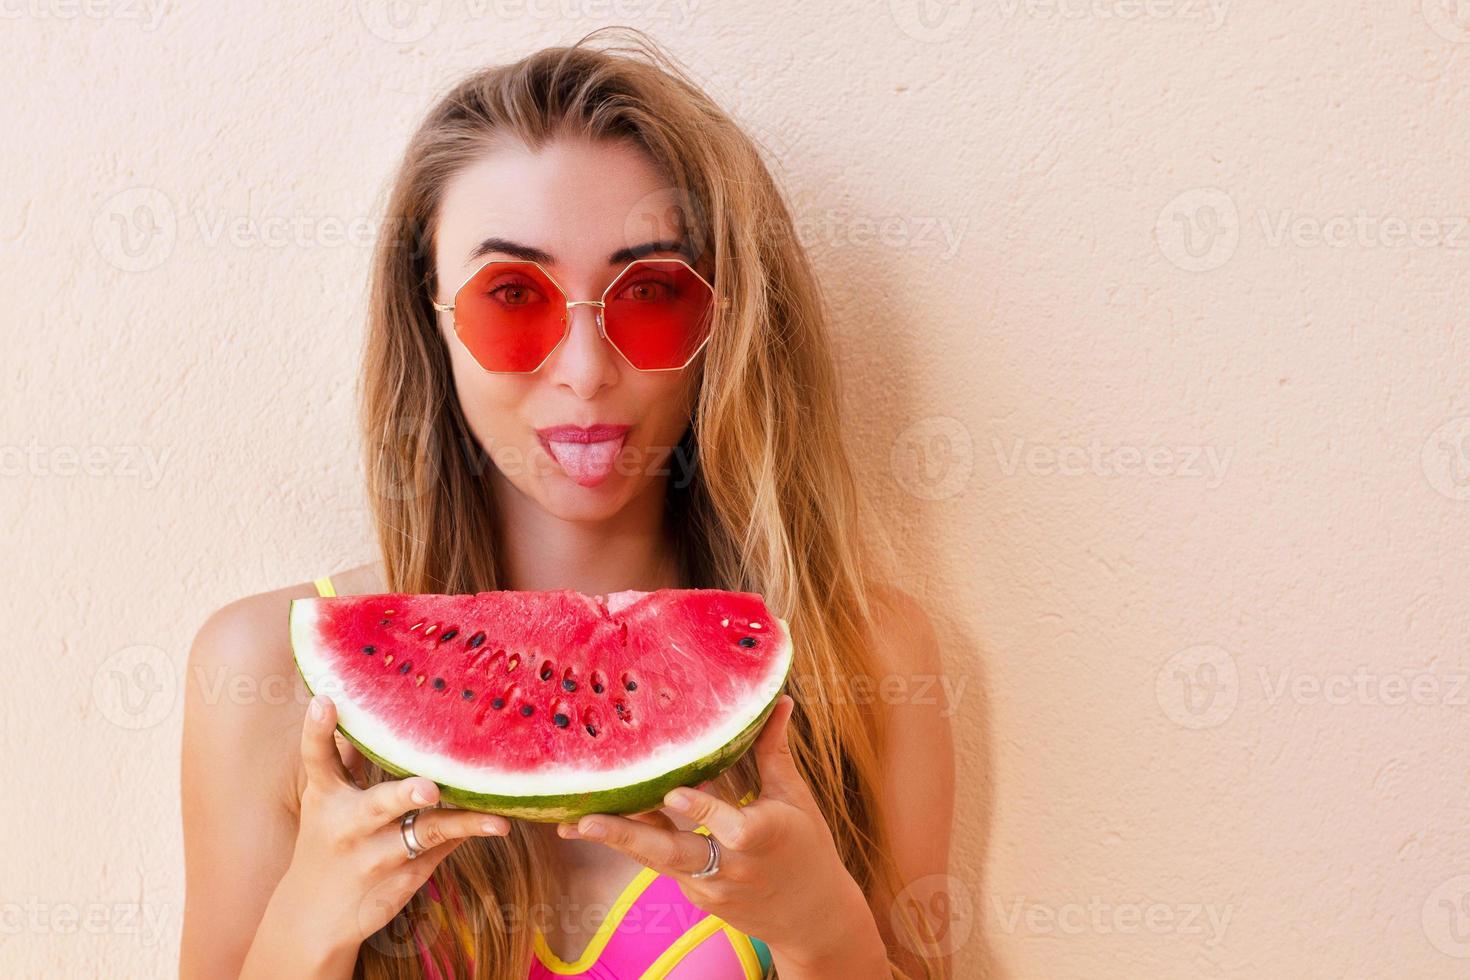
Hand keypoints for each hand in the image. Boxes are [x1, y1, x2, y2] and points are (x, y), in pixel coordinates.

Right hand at [274, 694, 511, 953]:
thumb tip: (350, 702)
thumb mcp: (325, 800)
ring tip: (497, 821)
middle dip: (404, 795)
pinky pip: (442, 849)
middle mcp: (348, 826)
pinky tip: (497, 824)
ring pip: (425, 833)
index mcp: (326, 796)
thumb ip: (344, 757)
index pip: (317, 759)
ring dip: (462, 823)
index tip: (325, 701)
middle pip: (378, 804)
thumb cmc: (327, 841)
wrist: (313, 919)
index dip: (317, 730)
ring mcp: (377, 856)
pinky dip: (467, 833)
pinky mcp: (404, 878)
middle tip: (429, 788)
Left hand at [556, 695, 865, 957]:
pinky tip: (600, 823)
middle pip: (671, 853)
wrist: (812, 918)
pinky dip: (636, 841)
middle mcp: (728, 867)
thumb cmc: (807, 847)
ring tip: (570, 825)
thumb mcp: (795, 799)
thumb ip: (774, 751)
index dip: (699, 811)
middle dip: (625, 838)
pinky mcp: (696, 894)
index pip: (726, 825)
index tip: (672, 792)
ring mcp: (708, 886)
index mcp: (761, 837)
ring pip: (657, 859)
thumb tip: (780, 700)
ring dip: (615, 840)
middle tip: (584, 822)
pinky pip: (662, 863)